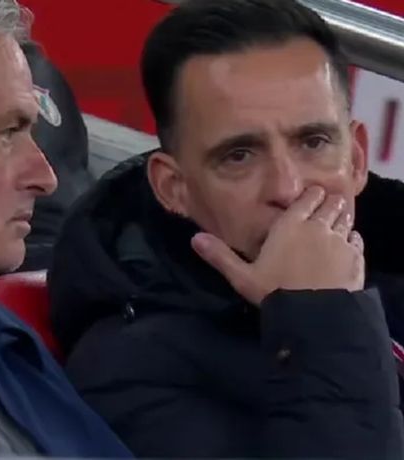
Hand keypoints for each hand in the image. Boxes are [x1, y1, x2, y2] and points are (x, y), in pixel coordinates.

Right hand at [191, 187, 364, 305]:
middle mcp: (318, 226)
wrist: (314, 314)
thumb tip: (194, 238)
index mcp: (291, 225)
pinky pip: (356, 240)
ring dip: (342, 219)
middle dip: (329, 203)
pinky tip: (347, 246)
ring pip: (346, 219)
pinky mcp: (355, 258)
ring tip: (337, 223)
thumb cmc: (275, 291)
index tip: (311, 197)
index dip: (311, 195)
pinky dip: (352, 240)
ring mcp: (340, 241)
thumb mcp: (242, 276)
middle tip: (326, 207)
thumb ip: (220, 255)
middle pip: (331, 204)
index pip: (308, 198)